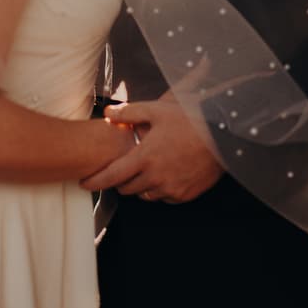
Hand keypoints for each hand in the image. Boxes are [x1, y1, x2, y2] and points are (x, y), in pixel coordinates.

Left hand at [80, 98, 222, 201]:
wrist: (222, 135)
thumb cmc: (188, 120)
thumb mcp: (156, 109)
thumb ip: (129, 112)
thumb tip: (108, 113)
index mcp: (145, 157)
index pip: (112, 176)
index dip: (95, 181)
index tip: (85, 182)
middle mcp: (156, 177)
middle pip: (126, 188)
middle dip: (120, 180)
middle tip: (122, 168)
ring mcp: (171, 188)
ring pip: (144, 195)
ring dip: (140, 185)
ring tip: (145, 168)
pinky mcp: (184, 195)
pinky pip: (163, 198)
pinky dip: (159, 189)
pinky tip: (163, 174)